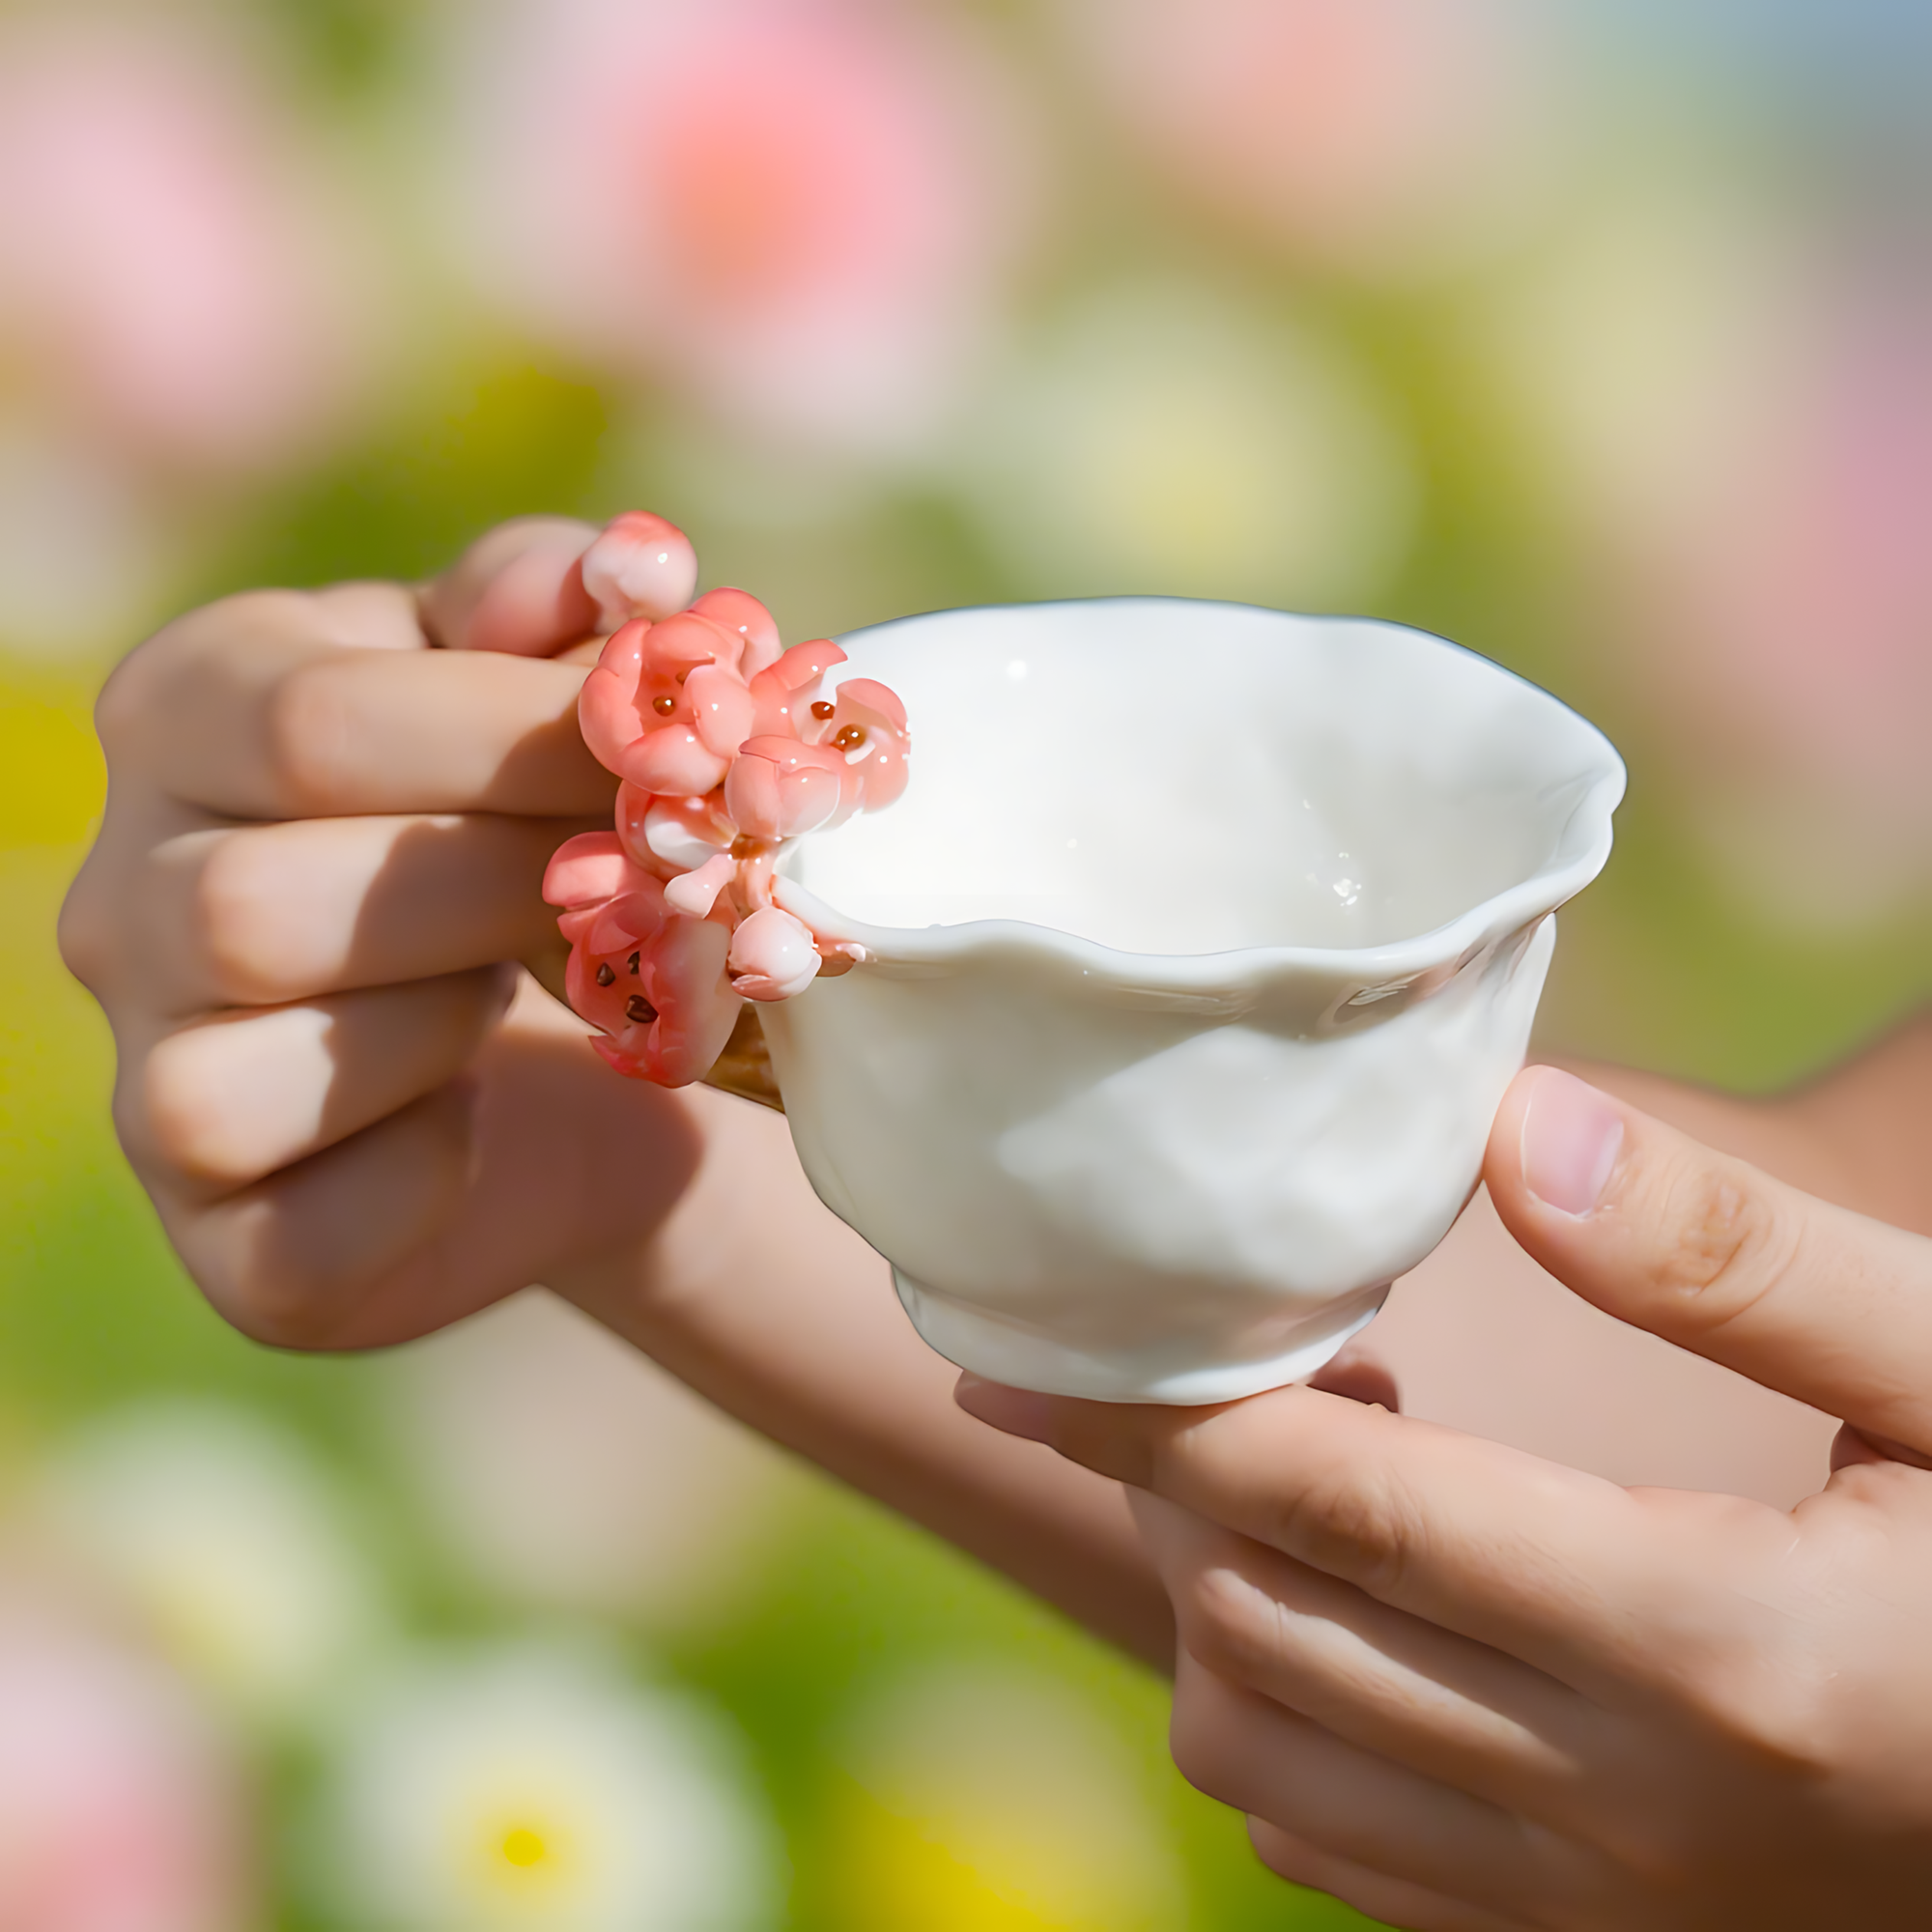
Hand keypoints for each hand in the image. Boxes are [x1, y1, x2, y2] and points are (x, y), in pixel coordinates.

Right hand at [59, 517, 705, 1348]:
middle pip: (265, 898)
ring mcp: (148, 1080)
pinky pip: (318, 1224)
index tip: (672, 758)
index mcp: (185, 713)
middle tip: (653, 879)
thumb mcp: (536, 688)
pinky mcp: (228, 1242)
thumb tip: (635, 571)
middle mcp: (124, 895)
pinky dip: (437, 1170)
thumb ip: (563, 611)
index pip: (307, 720)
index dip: (513, 739)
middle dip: (501, 887)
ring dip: (460, 1018)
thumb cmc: (532, 830)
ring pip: (263, 1058)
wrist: (569, 1052)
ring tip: (564, 978)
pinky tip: (491, 1115)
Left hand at [958, 1063, 1931, 1928]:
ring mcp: (1599, 1908)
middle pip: (1265, 1626)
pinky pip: (1333, 1854)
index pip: (1340, 1508)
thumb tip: (1517, 1132)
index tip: (1021, 1350)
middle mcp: (1622, 1811)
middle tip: (1232, 1355)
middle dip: (1181, 1482)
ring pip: (1266, 1759)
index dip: (1155, 1415)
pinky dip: (1279, 1723)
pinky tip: (1356, 1609)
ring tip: (1317, 1470)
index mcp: (1709, 1649)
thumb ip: (1738, 1265)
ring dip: (1220, 1600)